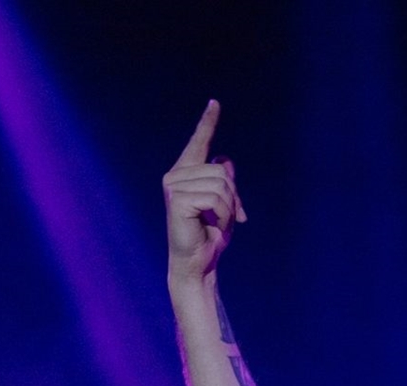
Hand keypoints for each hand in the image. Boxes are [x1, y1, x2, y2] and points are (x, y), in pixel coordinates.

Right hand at [163, 100, 247, 282]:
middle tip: (231, 216)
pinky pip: (214, 198)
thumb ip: (225, 182)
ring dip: (228, 207)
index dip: (208, 123)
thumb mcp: (225, 205)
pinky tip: (210, 224)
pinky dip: (222, 213)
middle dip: (233, 196)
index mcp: (186, 173)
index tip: (215, 103)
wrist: (198, 260)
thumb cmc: (210, 235)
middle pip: (221, 171)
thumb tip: (224, 159)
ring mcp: (173, 185)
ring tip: (217, 222)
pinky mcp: (176, 199)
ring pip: (220, 184)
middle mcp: (175, 175)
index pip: (199, 143)